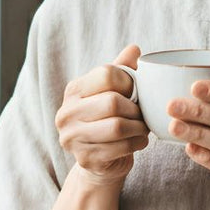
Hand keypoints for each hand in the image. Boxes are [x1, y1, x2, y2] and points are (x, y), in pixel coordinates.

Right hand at [54, 44, 149, 186]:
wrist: (98, 160)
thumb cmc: (107, 119)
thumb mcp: (112, 91)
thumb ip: (122, 69)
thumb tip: (135, 49)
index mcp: (73, 90)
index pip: (106, 74)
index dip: (128, 82)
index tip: (135, 92)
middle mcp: (67, 113)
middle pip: (113, 102)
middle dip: (135, 109)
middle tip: (142, 114)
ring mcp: (72, 138)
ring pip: (118, 127)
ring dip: (139, 127)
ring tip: (143, 127)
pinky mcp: (85, 159)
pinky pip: (120, 148)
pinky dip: (137, 143)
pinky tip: (139, 141)